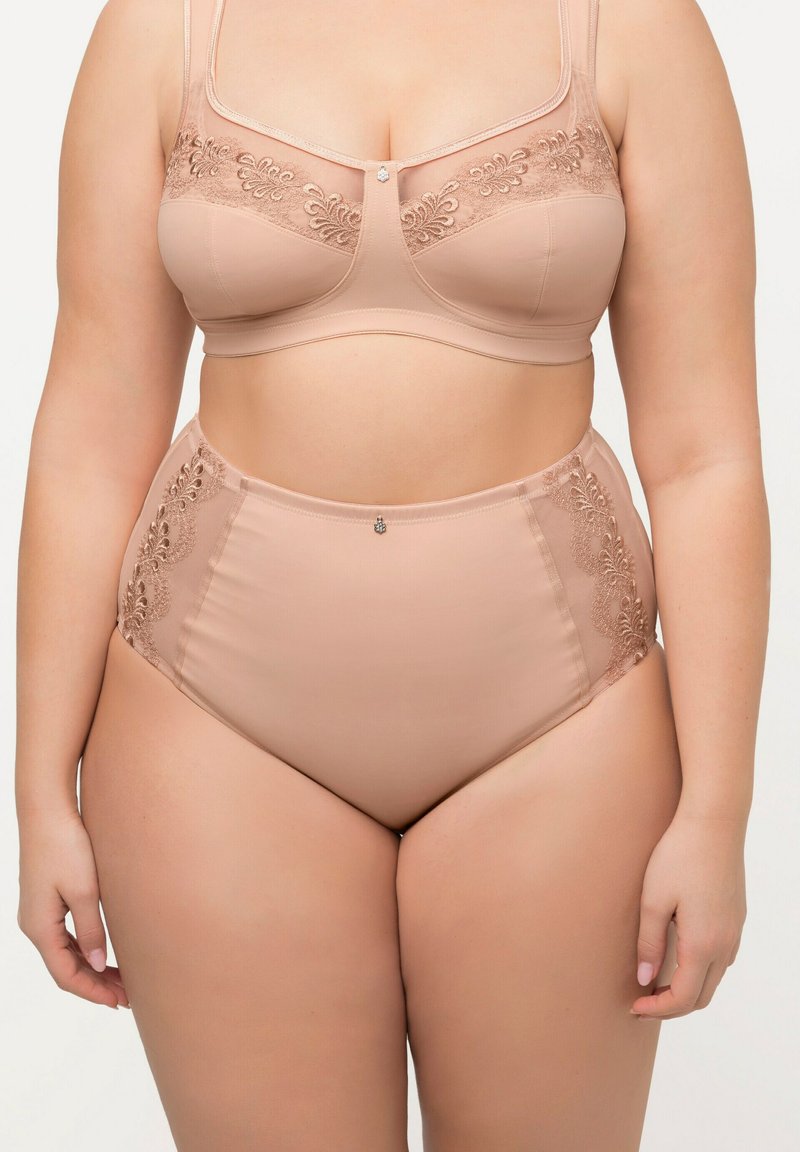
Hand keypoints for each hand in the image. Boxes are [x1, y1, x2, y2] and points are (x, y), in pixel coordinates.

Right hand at [17, 806, 129, 1008]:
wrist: (47, 811)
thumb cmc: (65, 846)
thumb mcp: (84, 891)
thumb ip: (91, 930)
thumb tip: (97, 963)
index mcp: (39, 927)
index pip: (66, 974)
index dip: (92, 991)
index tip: (118, 1002)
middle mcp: (35, 924)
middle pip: (65, 966)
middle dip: (95, 983)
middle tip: (126, 996)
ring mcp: (39, 912)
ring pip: (66, 952)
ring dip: (91, 967)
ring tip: (121, 978)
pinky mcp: (47, 899)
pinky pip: (65, 935)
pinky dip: (85, 948)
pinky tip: (104, 951)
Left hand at [631, 807, 746, 1020]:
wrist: (714, 823)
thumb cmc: (678, 856)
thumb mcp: (653, 900)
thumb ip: (649, 943)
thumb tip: (644, 979)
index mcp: (703, 944)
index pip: (683, 998)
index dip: (657, 1010)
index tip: (633, 1007)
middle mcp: (725, 944)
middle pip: (701, 996)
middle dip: (671, 1007)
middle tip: (641, 1002)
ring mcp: (734, 931)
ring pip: (714, 979)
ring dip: (687, 989)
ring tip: (655, 982)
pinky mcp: (736, 918)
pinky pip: (721, 959)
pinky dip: (700, 971)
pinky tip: (678, 957)